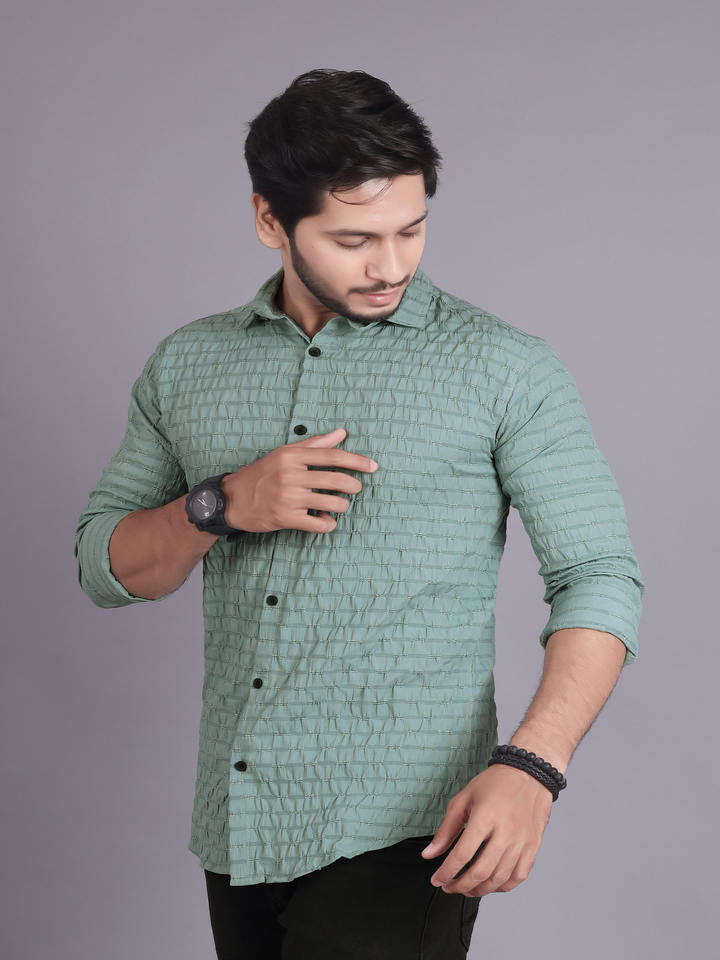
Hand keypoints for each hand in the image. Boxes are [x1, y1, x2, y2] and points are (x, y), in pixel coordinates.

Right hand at [221, 427, 378, 533]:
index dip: (357, 461)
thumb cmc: (261, 474)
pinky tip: (325, 520)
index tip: (373, 466)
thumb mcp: (284, 454)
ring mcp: (289, 498)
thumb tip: (342, 433)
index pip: (332, 456)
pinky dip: (328, 524)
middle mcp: (291, 475)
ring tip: (337, 505)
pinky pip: (320, 524)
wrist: (232, 500)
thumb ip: (314, 444)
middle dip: (354, 485)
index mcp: (291, 456)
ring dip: (341, 506)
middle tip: (356, 488)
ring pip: (332, 503)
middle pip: (336, 480)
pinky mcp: (286, 518)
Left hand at [421, 763, 553, 896]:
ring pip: (499, 879)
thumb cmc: (495, 784)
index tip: (436, 879)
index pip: (462, 854)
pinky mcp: (533, 847)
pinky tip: (489, 884)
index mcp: (485, 816)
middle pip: (481, 872)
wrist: (528, 774)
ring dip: (479, 890)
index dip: (447, 872)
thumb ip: (446, 829)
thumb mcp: (464, 799)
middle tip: (448, 886)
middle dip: (460, 885)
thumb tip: (429, 854)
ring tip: (466, 888)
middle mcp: (506, 832)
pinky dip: (502, 887)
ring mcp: (522, 842)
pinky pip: (518, 877)